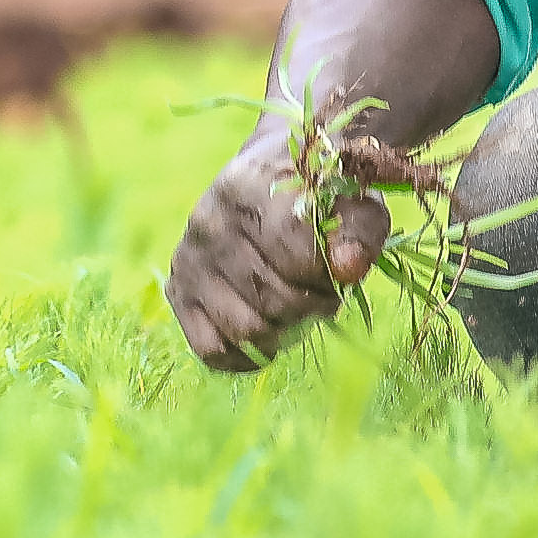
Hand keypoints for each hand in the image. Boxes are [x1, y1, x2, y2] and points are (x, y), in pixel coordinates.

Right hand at [168, 125, 391, 372]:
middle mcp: (209, 222)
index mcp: (250, 186)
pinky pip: (208, 347)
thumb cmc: (318, 194)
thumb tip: (348, 270)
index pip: (294, 258)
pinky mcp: (179, 289)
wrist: (268, 180)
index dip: (327, 280)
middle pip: (270, 299)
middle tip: (324, 299)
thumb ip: (358, 230)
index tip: (340, 277)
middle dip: (309, 309)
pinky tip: (267, 343)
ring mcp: (189, 258)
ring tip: (298, 312)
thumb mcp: (352, 200)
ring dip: (283, 334)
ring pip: (243, 329)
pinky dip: (242, 357)